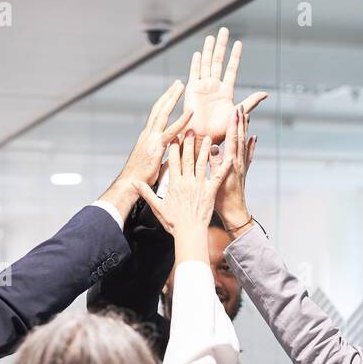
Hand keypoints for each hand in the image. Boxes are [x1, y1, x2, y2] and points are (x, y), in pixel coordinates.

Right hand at [100, 80, 192, 217]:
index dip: (164, 103)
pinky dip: (181, 121)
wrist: (129, 186)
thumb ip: (163, 155)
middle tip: (178, 83)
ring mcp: (151, 139)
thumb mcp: (153, 163)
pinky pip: (171, 131)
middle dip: (168, 94)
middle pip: (159, 109)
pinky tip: (190, 112)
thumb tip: (173, 154)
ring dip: (172, 98)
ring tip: (181, 85)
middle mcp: (148, 134)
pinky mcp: (156, 147)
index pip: (156, 115)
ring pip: (162, 113)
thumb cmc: (141, 178)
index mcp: (147, 138)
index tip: (171, 94)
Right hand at [136, 126, 236, 265]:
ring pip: (202, 163)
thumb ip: (146, 193)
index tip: (175, 136)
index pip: (174, 162)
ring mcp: (199, 186)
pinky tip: (228, 156)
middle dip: (189, 143)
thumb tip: (134, 184)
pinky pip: (217, 177)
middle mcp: (187, 182)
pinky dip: (223, 166)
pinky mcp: (210, 192)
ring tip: (207, 137)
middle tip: (191, 130)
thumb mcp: (157, 207)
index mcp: (174, 184)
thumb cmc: (173, 222)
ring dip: (204, 149)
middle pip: (188, 158)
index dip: (174, 148)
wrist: (189, 233)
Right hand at [184, 27, 267, 142]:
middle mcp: (214, 86)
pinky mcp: (193, 89)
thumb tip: (266, 94)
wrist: (204, 136)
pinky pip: (194, 73)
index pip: (231, 69)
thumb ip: (251, 102)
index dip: (235, 56)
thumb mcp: (239, 113)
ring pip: (206, 63)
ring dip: (208, 49)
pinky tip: (198, 53)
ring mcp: (203, 87)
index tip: (238, 43)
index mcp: (226, 91)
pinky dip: (196, 62)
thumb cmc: (221, 129)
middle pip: (218, 61)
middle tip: (224, 30)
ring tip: (211, 36)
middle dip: (221, 46)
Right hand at [215, 105, 256, 233]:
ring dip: (245, 129)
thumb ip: (214, 163)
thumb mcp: (214, 182)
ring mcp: (242, 167)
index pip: (232, 139)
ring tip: (247, 116)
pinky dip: (252, 145)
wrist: (234, 214)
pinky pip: (249, 155)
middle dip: (240, 122)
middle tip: (241, 107)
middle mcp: (238, 163)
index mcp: (230, 164)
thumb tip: (214, 146)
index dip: (233, 124)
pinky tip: (254, 137)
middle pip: (240, 138)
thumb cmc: (221, 201)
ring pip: (245, 144)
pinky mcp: (243, 172)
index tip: (234, 110)